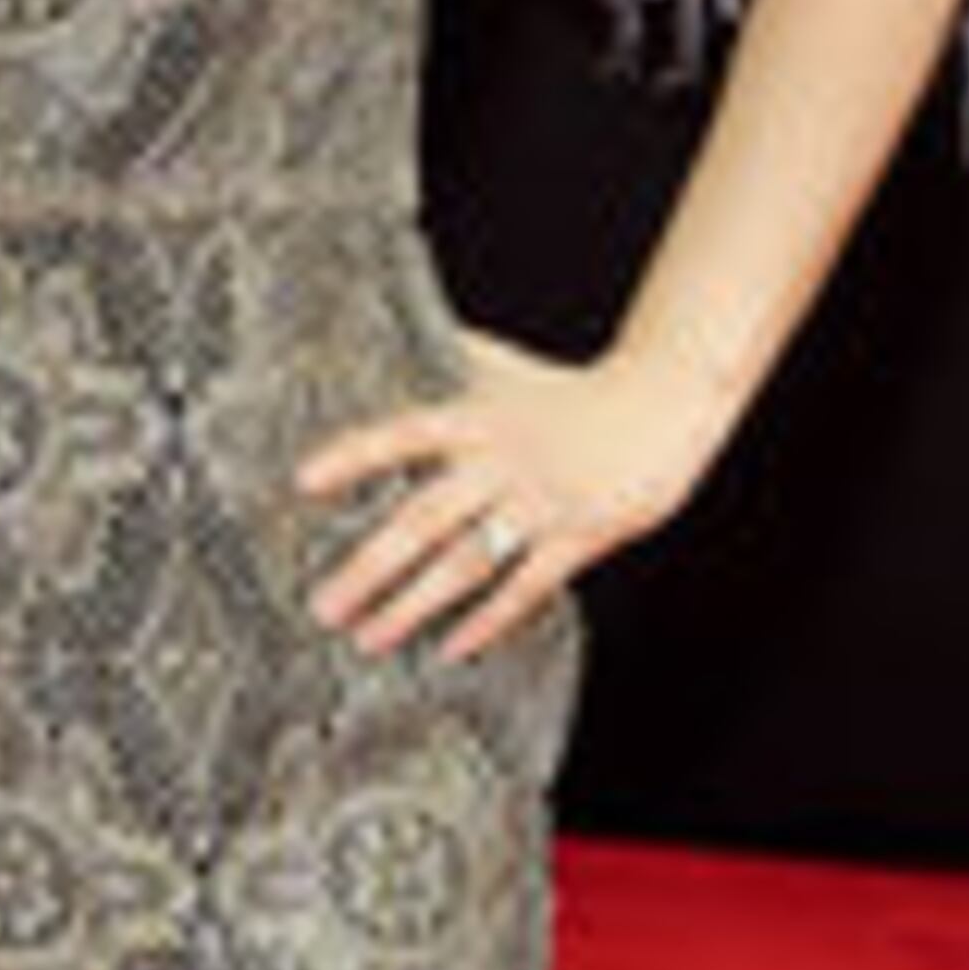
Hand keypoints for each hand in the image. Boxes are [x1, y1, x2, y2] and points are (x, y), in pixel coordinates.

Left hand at [297, 335, 735, 660]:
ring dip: (413, 604)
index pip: (405, 434)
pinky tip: (450, 649)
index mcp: (480, 418)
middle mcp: (504, 463)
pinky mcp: (581, 536)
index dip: (355, 455)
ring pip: (468, 562)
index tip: (303, 481)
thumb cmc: (574, 390)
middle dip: (370, 566)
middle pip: (425, 518)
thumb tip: (392, 320)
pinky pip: (526, 587)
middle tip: (322, 606)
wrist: (665, 403)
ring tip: (367, 637)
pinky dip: (488, 621)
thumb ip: (452, 357)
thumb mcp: (507, 368)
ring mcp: (543, 503)